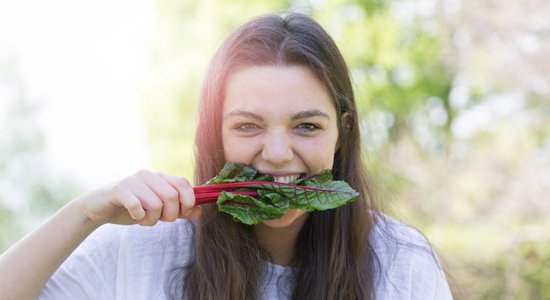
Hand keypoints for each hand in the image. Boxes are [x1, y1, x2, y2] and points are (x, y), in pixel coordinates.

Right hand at [78, 170, 199, 225]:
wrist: (99, 208)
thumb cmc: (132, 208)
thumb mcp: (159, 210)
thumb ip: (179, 210)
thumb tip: (200, 211)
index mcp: (160, 177)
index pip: (184, 184)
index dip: (189, 201)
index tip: (184, 214)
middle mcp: (148, 175)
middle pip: (172, 196)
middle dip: (171, 215)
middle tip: (161, 220)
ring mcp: (133, 181)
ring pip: (156, 203)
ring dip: (152, 219)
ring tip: (144, 220)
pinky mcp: (118, 189)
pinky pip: (136, 206)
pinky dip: (139, 217)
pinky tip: (135, 217)